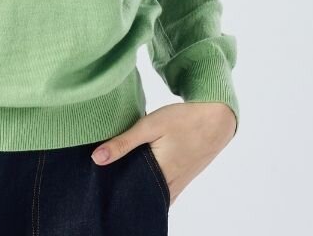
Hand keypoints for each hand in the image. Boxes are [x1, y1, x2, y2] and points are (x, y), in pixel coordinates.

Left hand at [89, 101, 235, 204]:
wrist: (216, 118)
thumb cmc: (182, 120)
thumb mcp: (150, 126)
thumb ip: (123, 143)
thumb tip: (97, 159)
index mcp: (160, 175)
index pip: (130, 192)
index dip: (115, 187)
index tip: (101, 180)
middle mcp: (170, 186)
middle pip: (141, 195)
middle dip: (125, 188)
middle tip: (109, 175)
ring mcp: (178, 184)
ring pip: (153, 194)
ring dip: (139, 186)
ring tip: (123, 174)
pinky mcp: (183, 179)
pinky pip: (163, 190)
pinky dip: (151, 184)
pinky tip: (142, 172)